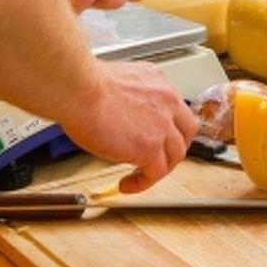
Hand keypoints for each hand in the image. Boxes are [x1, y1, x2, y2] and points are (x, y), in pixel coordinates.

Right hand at [59, 61, 198, 193]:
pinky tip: (128, 184)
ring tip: (141, 176)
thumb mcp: (114, 82)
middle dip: (174, 147)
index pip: (175, 108)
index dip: (168, 125)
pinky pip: (156, 173)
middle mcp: (167, 101)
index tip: (155, 135)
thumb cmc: (83, 84)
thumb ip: (125, 98)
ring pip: (176, 154)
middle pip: (186, 131)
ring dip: (160, 168)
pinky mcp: (150, 147)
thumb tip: (116, 112)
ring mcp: (162, 125)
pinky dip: (143, 182)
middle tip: (158, 157)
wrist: (80, 90)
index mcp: (157, 82)